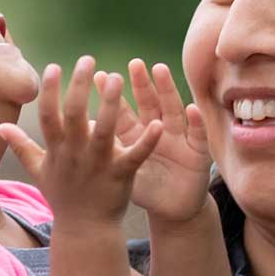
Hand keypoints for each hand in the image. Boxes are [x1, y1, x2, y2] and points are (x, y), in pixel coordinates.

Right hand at [0, 55, 163, 226]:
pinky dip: (147, 140)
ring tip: (118, 77)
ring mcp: (98, 165)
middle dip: (79, 86)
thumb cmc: (63, 198)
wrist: (85, 231)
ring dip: (109, 103)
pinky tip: (157, 123)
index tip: (55, 65)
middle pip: (73, 115)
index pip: (49, 116)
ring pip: (103, 130)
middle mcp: (75, 154)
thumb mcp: (39, 172)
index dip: (51, 91)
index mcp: (57, 150)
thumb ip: (22, 147)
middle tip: (88, 59)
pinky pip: (135, 155)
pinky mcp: (121, 175)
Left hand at [106, 58, 212, 224]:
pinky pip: (198, 136)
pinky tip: (191, 109)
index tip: (101, 75)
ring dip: (167, 91)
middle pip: (149, 104)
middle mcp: (158, 132)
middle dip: (142, 84)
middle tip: (133, 64)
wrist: (173, 211)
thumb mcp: (121, 170)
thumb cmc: (145, 191)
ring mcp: (179, 141)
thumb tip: (76, 132)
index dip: (113, 95)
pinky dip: (196, 123)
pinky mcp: (198, 155)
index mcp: (136, 137)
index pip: (123, 112)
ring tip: (160, 70)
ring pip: (173, 111)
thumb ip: (104, 151)